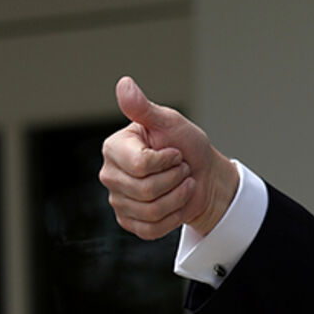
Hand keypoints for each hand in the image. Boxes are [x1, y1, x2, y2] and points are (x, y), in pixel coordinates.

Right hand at [100, 76, 239, 239]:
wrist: (203, 176)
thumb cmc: (187, 146)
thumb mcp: (170, 122)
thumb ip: (144, 107)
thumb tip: (124, 83)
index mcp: (115, 148)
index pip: (141, 166)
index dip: (167, 161)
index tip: (175, 152)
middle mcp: (110, 174)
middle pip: (146, 190)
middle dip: (175, 179)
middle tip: (181, 169)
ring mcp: (117, 200)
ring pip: (151, 211)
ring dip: (178, 198)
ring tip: (181, 184)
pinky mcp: (128, 222)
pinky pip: (151, 230)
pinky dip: (172, 218)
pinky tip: (176, 204)